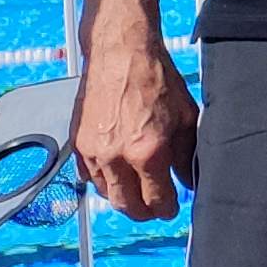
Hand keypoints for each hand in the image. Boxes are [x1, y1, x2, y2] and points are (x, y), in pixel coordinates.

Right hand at [72, 23, 197, 221]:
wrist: (121, 54)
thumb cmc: (156, 80)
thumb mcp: (185, 117)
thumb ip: (187, 154)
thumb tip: (189, 180)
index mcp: (148, 152)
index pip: (157, 199)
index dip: (167, 209)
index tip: (171, 210)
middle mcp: (117, 156)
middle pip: (127, 205)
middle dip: (144, 212)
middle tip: (154, 210)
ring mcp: (94, 151)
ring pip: (106, 193)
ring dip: (122, 198)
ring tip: (138, 194)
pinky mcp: (78, 143)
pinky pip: (88, 176)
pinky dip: (103, 182)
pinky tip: (117, 177)